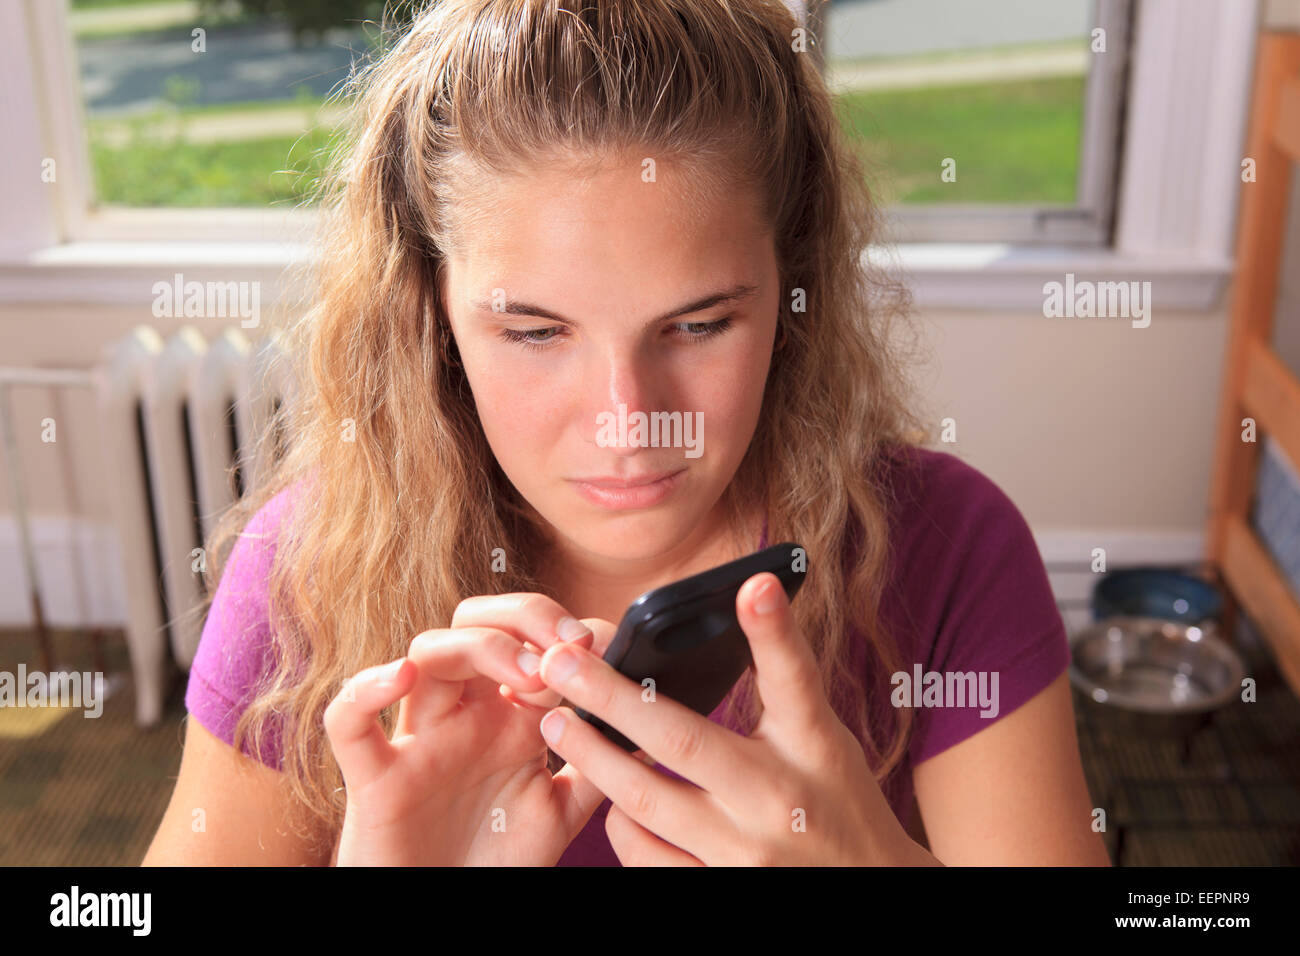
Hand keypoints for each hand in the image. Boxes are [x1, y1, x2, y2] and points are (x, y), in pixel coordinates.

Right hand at [324, 594, 616, 865]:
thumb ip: (596, 765)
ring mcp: (418, 740)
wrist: (448, 913)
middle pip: (477, 623)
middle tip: (569, 644)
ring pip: (427, 652)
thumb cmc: (495, 862)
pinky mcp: (374, 779)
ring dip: (480, 645)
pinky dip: (365, 690)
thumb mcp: (561, 811)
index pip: (532, 641)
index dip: (568, 632)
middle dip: (525, 618)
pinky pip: (349, 721)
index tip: (607, 645)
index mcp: (508, 717)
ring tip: (529, 673)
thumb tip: (641, 720)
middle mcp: (464, 716)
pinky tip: (402, 676)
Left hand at [532, 572, 920, 865]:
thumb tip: (750, 592)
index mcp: (814, 748)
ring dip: (596, 758)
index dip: (774, 630)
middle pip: (681, 740)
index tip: (752, 585)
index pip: (794, 680)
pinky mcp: (719, 890)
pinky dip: (620, 823)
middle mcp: (780, 800)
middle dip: (611, 697)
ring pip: (646, 802)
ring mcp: (746, 854)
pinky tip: (612, 797)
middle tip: (559, 663)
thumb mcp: (821, 735)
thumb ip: (783, 679)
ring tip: (560, 723)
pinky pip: (646, 858)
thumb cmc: (834, 798)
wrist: (870, 889)